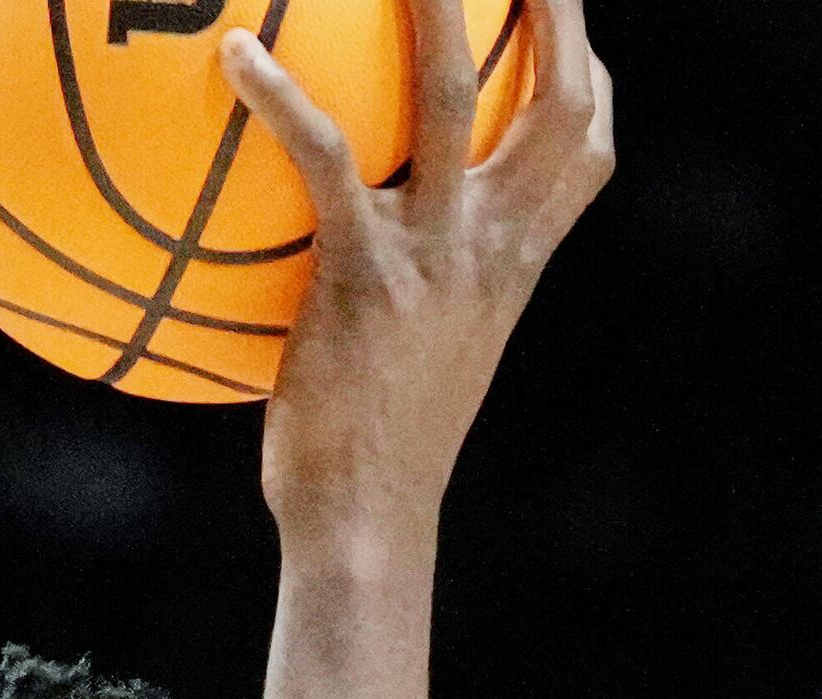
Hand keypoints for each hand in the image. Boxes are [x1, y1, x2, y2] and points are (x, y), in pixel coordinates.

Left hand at [224, 0, 612, 543]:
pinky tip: (233, 52)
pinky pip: (325, 157)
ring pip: (449, 95)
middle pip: (556, 95)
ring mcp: (435, 255)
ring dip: (432, 4)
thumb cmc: (374, 449)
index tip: (568, 24)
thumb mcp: (427, 358)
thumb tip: (374, 255)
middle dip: (553, 7)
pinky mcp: (364, 274)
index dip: (588, 71)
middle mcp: (494, 244)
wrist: (366, 523)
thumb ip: (424, 292)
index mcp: (515, 262)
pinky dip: (280, 96)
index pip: (584, 149)